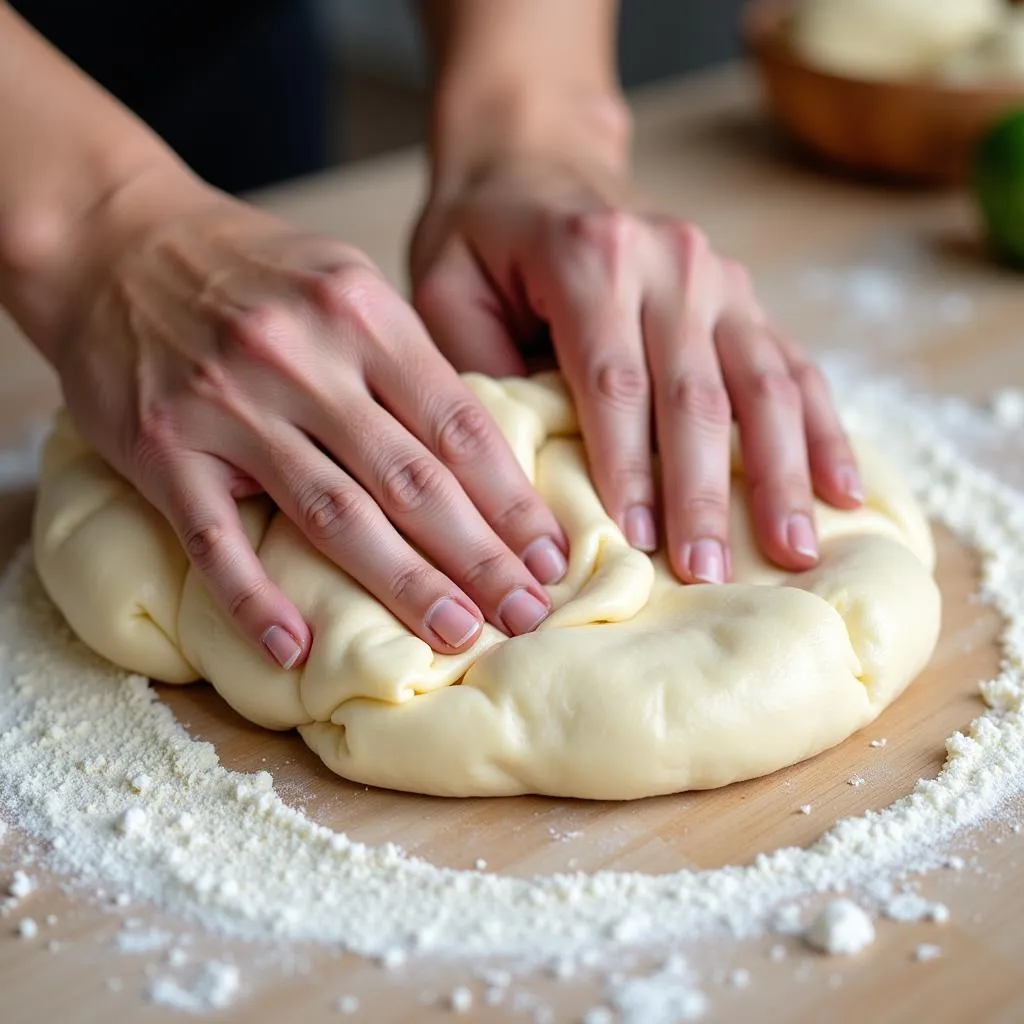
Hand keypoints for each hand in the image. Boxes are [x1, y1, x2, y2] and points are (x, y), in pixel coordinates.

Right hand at [42, 169, 567, 666]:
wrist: (117, 238)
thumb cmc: (251, 269)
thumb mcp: (344, 282)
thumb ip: (407, 359)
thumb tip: (484, 453)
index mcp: (362, 314)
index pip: (457, 425)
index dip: (511, 499)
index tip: (552, 554)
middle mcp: (302, 359)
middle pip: (411, 479)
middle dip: (479, 555)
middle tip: (527, 612)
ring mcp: (228, 406)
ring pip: (333, 513)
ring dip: (401, 583)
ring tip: (456, 633)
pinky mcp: (163, 449)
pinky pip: (213, 537)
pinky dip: (254, 597)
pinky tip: (296, 647)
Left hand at [411, 154, 862, 583]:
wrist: (536, 166)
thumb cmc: (481, 240)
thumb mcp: (444, 289)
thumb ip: (479, 369)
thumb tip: (522, 472)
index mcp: (590, 257)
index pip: (614, 378)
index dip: (628, 464)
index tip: (636, 540)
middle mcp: (670, 260)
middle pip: (695, 393)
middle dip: (705, 491)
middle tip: (709, 573)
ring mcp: (719, 278)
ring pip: (762, 385)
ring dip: (780, 474)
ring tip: (792, 551)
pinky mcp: (744, 300)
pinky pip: (794, 368)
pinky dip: (822, 432)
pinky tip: (840, 492)